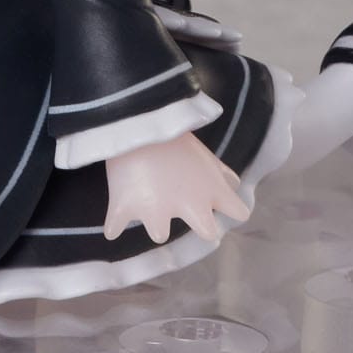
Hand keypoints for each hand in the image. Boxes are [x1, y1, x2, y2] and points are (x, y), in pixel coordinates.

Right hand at [103, 132, 248, 244]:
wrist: (137, 117)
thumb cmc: (174, 133)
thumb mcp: (205, 153)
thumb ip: (221, 173)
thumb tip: (234, 185)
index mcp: (212, 190)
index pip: (239, 212)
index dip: (232, 209)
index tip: (222, 205)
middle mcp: (190, 208)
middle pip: (209, 233)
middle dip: (200, 226)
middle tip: (187, 211)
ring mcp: (156, 212)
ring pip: (159, 234)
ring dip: (153, 222)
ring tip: (146, 204)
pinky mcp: (125, 209)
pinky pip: (114, 228)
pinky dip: (114, 225)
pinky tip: (114, 224)